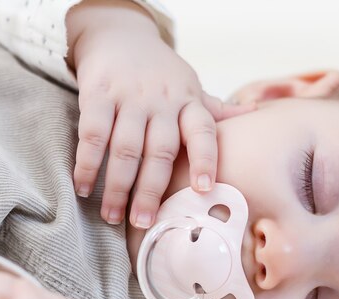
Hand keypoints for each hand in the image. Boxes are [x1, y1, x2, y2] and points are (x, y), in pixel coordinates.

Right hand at [66, 1, 253, 228]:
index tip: (202, 189)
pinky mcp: (98, 94)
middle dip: (151, 191)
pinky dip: (87, 164)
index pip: (202, 131)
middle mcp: (161, 102)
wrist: (119, 35)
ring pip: (126, 148)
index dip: (205, 159)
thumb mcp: (190, 86)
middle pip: (159, 151)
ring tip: (113, 217)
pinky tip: (83, 188)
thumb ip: (214, 108)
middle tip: (144, 223)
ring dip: (118, 186)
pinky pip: (92, 134)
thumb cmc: (159, 72)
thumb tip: (255, 114)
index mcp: (188, 102)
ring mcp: (129, 98)